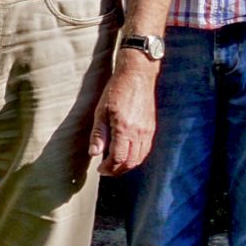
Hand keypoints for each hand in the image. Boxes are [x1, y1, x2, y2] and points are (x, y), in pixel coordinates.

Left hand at [90, 60, 157, 174]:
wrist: (137, 75)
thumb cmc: (117, 89)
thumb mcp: (101, 111)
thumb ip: (99, 134)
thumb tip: (94, 153)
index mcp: (124, 128)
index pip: (118, 158)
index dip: (108, 168)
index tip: (100, 169)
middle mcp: (139, 132)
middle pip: (130, 162)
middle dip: (117, 170)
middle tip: (106, 170)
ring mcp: (147, 131)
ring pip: (140, 158)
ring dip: (127, 165)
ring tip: (115, 165)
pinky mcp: (151, 128)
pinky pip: (145, 150)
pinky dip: (136, 157)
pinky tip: (127, 155)